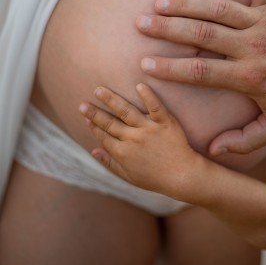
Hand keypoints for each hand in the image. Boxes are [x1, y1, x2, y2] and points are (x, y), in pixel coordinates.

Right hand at [79, 83, 202, 199]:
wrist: (183, 175)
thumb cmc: (156, 178)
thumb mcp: (129, 176)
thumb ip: (110, 163)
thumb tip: (93, 151)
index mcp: (123, 153)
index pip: (104, 136)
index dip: (93, 126)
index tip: (85, 117)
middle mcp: (133, 139)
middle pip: (110, 123)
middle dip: (95, 113)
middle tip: (83, 103)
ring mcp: (149, 129)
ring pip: (126, 111)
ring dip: (111, 100)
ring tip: (100, 89)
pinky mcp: (165, 122)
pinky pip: (155, 106)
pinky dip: (147, 96)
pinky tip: (138, 85)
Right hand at [136, 0, 265, 154]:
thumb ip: (246, 140)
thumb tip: (214, 149)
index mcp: (250, 76)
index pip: (201, 72)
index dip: (170, 68)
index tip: (146, 65)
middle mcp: (253, 45)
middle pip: (202, 34)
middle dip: (167, 29)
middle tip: (141, 23)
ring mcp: (263, 20)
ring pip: (219, 8)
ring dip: (187, 3)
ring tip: (160, 2)